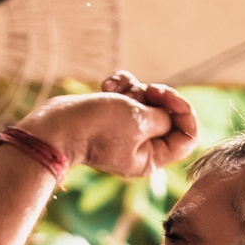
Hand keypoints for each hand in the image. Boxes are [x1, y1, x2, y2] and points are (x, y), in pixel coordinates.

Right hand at [23, 72, 197, 177]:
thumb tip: (170, 113)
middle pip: (169, 115)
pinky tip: (105, 85)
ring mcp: (125, 131)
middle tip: (146, 90)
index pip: (187, 137)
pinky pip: (127, 96)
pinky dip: (120, 86)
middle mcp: (140, 147)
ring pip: (147, 101)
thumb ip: (164, 117)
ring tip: (115, 89)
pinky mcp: (110, 116)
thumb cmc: (96, 126)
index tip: (168, 98)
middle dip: (158, 96)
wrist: (56, 125)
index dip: (184, 112)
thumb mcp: (140, 120)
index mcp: (151, 159)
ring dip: (135, 88)